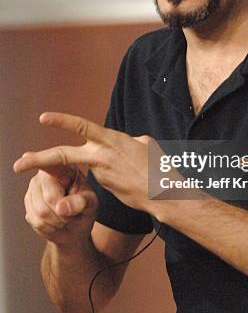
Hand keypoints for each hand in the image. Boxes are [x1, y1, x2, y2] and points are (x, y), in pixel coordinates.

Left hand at [14, 112, 152, 211]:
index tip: (43, 117)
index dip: (61, 120)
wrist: (164, 195)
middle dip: (37, 160)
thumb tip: (126, 140)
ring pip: (88, 166)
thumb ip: (129, 140)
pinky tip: (132, 180)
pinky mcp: (103, 187)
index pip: (81, 126)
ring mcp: (101, 173)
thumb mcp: (145, 144)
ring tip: (131, 172)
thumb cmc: (158, 166)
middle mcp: (101, 156)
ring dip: (102, 167)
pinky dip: (112, 174)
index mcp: (111, 140)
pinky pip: (102, 175)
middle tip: (18, 164)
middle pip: (62, 155)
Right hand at [22, 165, 97, 243]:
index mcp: (64, 167)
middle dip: (64, 213)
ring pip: (40, 212)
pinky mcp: (27, 202)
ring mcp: (33, 188)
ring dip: (57, 222)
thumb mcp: (92, 203)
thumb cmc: (85, 209)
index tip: (19, 164)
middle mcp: (44, 174)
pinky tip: (56, 222)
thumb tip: (61, 207)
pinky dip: (49, 227)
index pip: (48, 164)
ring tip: (66, 218)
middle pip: (49, 198)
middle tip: (73, 213)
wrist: (75, 226)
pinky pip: (35, 220)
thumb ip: (81, 202)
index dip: (33, 162)